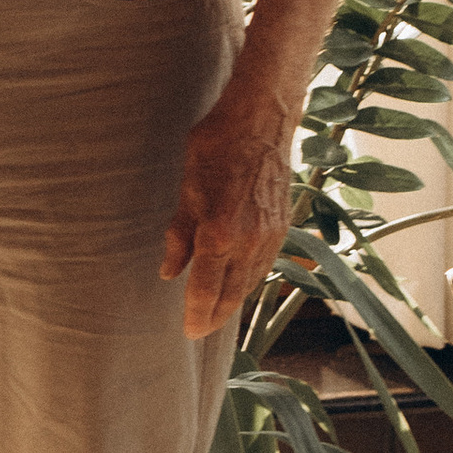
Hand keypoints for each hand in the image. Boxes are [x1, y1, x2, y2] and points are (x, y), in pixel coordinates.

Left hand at [160, 76, 295, 339]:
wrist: (261, 120)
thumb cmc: (216, 146)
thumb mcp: (187, 188)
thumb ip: (179, 235)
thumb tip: (169, 271)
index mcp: (220, 233)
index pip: (206, 290)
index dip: (196, 314)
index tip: (188, 332)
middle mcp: (250, 241)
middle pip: (232, 294)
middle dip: (216, 316)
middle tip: (201, 330)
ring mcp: (271, 234)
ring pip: (252, 281)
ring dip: (235, 300)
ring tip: (218, 312)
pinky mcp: (282, 225)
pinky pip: (266, 264)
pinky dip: (252, 279)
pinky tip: (242, 282)